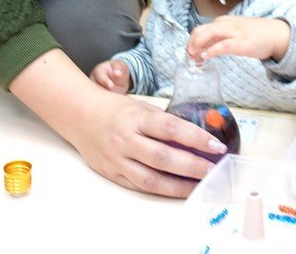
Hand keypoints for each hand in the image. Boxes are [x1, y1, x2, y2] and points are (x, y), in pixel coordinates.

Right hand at [11, 49, 224, 197]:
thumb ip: (163, 122)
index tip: (215, 146)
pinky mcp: (112, 173)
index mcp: (136, 117)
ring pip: (151, 178)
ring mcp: (117, 159)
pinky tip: (178, 190)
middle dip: (192, 166)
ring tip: (199, 185)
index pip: (170, 127)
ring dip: (179, 185)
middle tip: (213, 169)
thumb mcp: (140, 106)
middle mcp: (126, 139)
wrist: (79, 115)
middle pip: (163, 157)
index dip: (195, 138)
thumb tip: (194, 137)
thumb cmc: (115, 109)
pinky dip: (161, 190)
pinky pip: (140, 186)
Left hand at [187, 15, 290, 62]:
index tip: (190, 52)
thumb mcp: (234, 32)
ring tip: (193, 58)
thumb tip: (205, 48)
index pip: (201, 29)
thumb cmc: (255, 34)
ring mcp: (233, 32)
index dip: (192, 41)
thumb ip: (220, 37)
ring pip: (208, 35)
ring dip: (197, 46)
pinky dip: (210, 51)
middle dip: (191, 43)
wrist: (275, 34)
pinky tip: (205, 57)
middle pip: (200, 31)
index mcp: (223, 22)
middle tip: (189, 56)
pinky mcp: (240, 42)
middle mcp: (225, 24)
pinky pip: (221, 45)